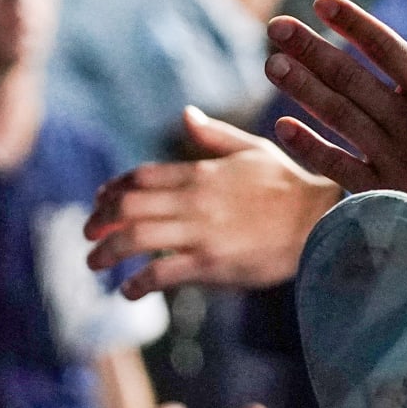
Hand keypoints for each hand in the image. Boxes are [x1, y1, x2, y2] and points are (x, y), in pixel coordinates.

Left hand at [85, 107, 339, 295]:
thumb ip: (214, 136)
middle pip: (129, 205)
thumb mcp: (252, 150)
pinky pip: (162, 274)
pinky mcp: (211, 264)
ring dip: (108, 252)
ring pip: (137, 238)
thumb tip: (186, 116)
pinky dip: (138, 284)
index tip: (100, 202)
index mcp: (201, 172)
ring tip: (95, 264)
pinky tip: (129, 291)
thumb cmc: (289, 187)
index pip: (140, 176)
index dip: (113, 190)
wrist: (319, 221)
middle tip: (87, 237)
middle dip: (100, 221)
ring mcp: (200, 233)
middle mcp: (194, 200)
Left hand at [262, 0, 406, 272]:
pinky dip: (310, 149)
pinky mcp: (385, 193)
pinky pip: (339, 168)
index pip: (383, 46)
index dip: (350, 22)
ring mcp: (393, 158)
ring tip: (272, 63)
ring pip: (338, 115)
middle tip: (277, 28)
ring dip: (302, 88)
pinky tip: (283, 128)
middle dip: (310, 48)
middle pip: (349, 76)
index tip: (321, 4)